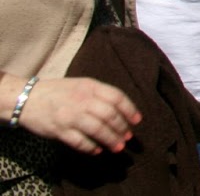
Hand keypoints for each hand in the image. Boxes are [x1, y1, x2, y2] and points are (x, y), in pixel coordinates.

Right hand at [15, 77, 140, 153]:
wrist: (27, 98)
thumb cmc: (58, 91)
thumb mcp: (81, 84)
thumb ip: (99, 93)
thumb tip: (121, 108)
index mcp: (90, 86)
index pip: (116, 97)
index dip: (129, 109)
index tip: (137, 120)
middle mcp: (82, 100)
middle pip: (109, 115)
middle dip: (121, 128)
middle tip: (128, 137)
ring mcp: (70, 116)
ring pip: (97, 129)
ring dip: (110, 139)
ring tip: (118, 147)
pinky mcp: (59, 130)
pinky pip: (79, 141)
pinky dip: (91, 147)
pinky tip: (97, 150)